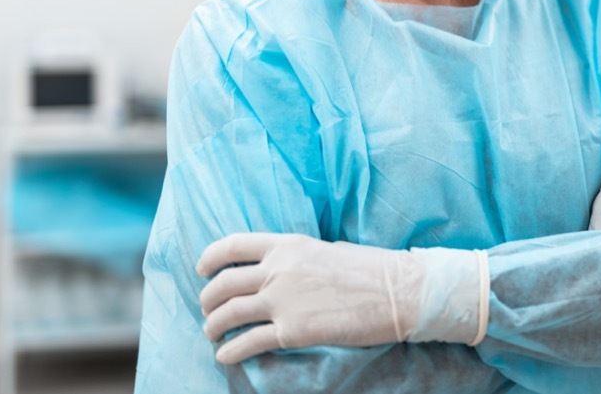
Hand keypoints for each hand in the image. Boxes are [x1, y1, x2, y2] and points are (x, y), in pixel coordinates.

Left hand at [197, 234, 420, 362]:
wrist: (399, 291)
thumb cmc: (371, 269)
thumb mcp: (327, 250)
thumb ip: (297, 258)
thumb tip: (280, 271)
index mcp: (288, 244)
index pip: (233, 245)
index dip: (210, 258)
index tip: (202, 270)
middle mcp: (279, 269)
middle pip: (224, 283)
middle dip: (208, 300)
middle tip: (208, 310)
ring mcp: (283, 301)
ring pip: (228, 313)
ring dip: (213, 326)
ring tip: (213, 334)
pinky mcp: (293, 331)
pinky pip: (248, 342)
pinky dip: (230, 351)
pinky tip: (226, 356)